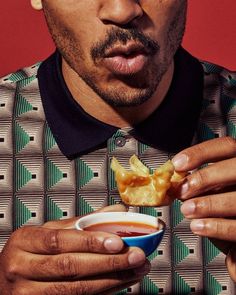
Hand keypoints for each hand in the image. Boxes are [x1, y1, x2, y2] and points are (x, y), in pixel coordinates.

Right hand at [0, 204, 149, 294]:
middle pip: (70, 267)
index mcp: (25, 241)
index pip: (60, 240)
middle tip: (136, 256)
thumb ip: (83, 221)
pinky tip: (120, 282)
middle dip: (109, 263)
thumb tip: (117, 211)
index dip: (90, 242)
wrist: (6, 279)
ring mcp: (28, 294)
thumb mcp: (50, 231)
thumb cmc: (31, 251)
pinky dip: (103, 291)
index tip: (118, 242)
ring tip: (136, 270)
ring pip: (76, 289)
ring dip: (112, 280)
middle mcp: (22, 268)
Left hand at [172, 137, 235, 280]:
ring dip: (207, 204)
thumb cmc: (227, 208)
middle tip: (182, 190)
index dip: (200, 153)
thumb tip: (176, 181)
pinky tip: (198, 226)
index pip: (226, 146)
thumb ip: (200, 184)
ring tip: (187, 210)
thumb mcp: (215, 191)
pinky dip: (216, 227)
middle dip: (204, 178)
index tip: (178, 164)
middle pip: (234, 168)